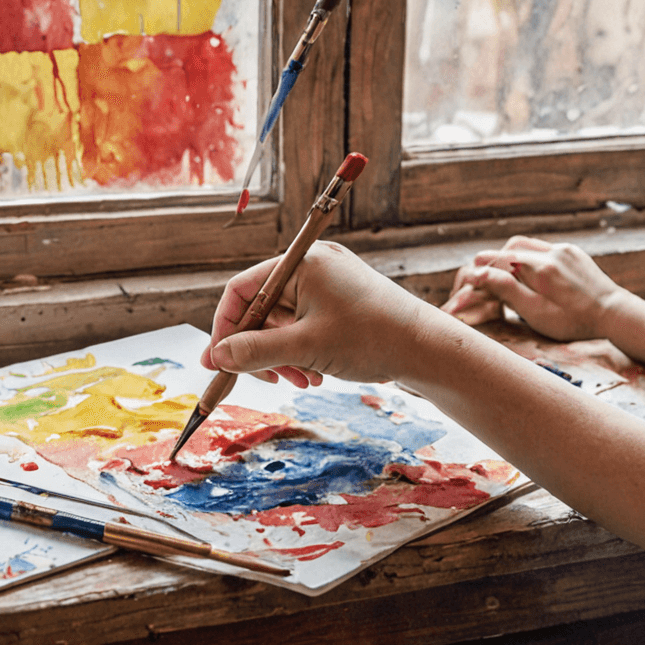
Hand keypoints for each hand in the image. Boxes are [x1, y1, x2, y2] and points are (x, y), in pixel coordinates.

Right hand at [199, 240, 424, 386]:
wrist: (428, 349)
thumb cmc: (371, 338)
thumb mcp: (305, 348)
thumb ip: (255, 352)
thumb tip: (216, 357)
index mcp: (301, 264)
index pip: (242, 289)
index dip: (225, 327)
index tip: (217, 361)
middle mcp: (312, 268)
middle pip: (262, 308)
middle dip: (260, 348)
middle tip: (263, 380)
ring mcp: (327, 284)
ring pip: (283, 322)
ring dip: (282, 355)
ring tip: (300, 380)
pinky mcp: (339, 302)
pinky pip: (303, 325)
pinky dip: (301, 351)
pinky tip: (314, 374)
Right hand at [442, 235, 626, 340]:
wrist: (616, 314)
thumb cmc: (574, 321)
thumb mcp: (535, 311)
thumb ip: (506, 289)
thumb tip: (477, 272)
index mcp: (539, 268)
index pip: (496, 260)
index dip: (478, 273)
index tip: (467, 284)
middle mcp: (551, 252)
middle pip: (508, 248)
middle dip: (493, 263)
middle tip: (484, 281)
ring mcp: (563, 250)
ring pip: (524, 245)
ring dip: (510, 258)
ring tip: (507, 278)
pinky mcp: (572, 252)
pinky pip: (541, 249)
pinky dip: (528, 259)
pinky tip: (530, 276)